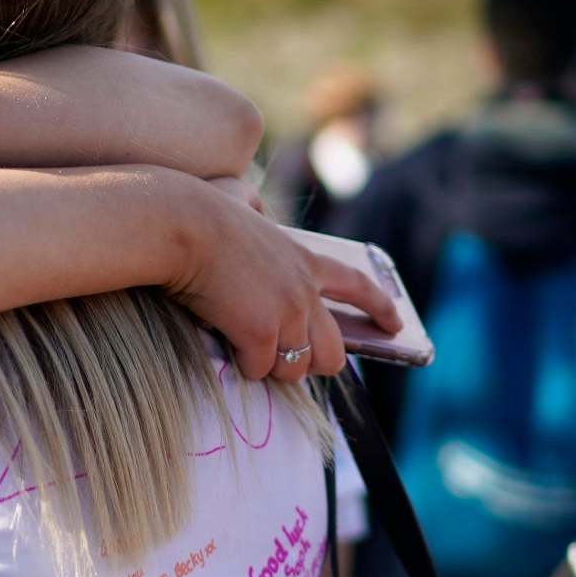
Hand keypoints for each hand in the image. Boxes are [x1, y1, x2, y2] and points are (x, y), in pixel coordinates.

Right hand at [166, 179, 401, 381]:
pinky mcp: (261, 334)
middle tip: (290, 362)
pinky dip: (241, 363)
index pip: (358, 287)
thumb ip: (258, 215)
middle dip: (314, 365)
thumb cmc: (201, 214)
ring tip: (245, 346)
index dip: (380, 308)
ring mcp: (287, 315)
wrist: (180, 226)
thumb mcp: (244, 207)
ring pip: (293, 369)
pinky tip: (226, 342)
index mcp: (305, 261)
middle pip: (332, 352)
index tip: (395, 326)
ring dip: (269, 365)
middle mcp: (305, 291)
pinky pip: (257, 369)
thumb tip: (251, 207)